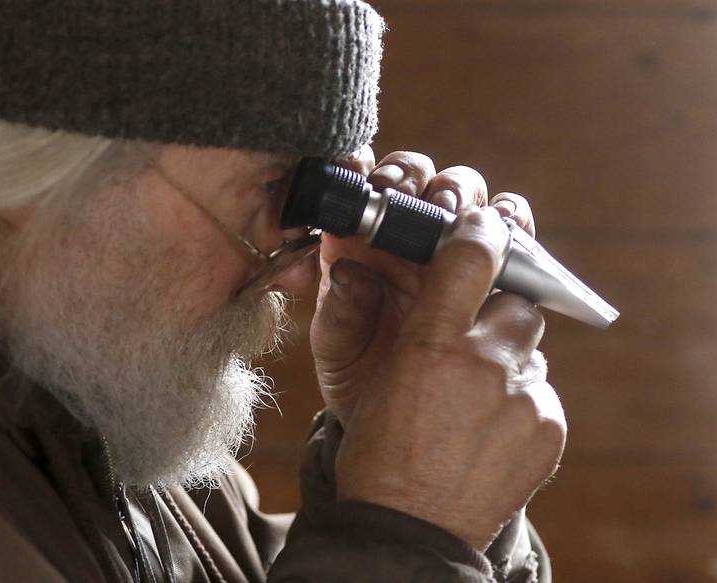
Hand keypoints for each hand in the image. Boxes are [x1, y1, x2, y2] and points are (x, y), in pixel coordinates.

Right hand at [309, 149, 565, 548]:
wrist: (407, 528)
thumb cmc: (378, 449)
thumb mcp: (369, 378)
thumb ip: (391, 319)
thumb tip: (375, 271)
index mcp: (429, 344)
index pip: (472, 255)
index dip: (482, 231)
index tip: (485, 225)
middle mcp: (484, 364)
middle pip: (518, 301)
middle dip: (500, 310)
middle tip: (476, 338)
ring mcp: (524, 398)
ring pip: (530, 348)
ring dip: (509, 359)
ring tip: (478, 394)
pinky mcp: (550, 428)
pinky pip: (542, 392)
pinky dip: (521, 400)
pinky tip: (490, 427)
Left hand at [311, 148, 535, 424]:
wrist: (401, 423)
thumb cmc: (359, 374)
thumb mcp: (338, 347)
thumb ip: (341, 310)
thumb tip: (350, 272)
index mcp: (369, 241)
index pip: (381, 185)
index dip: (382, 172)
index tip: (376, 182)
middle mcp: (415, 239)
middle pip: (435, 185)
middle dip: (432, 185)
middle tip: (426, 203)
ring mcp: (458, 255)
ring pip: (478, 204)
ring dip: (476, 203)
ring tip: (466, 220)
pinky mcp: (496, 277)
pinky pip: (514, 243)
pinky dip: (515, 234)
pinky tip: (509, 242)